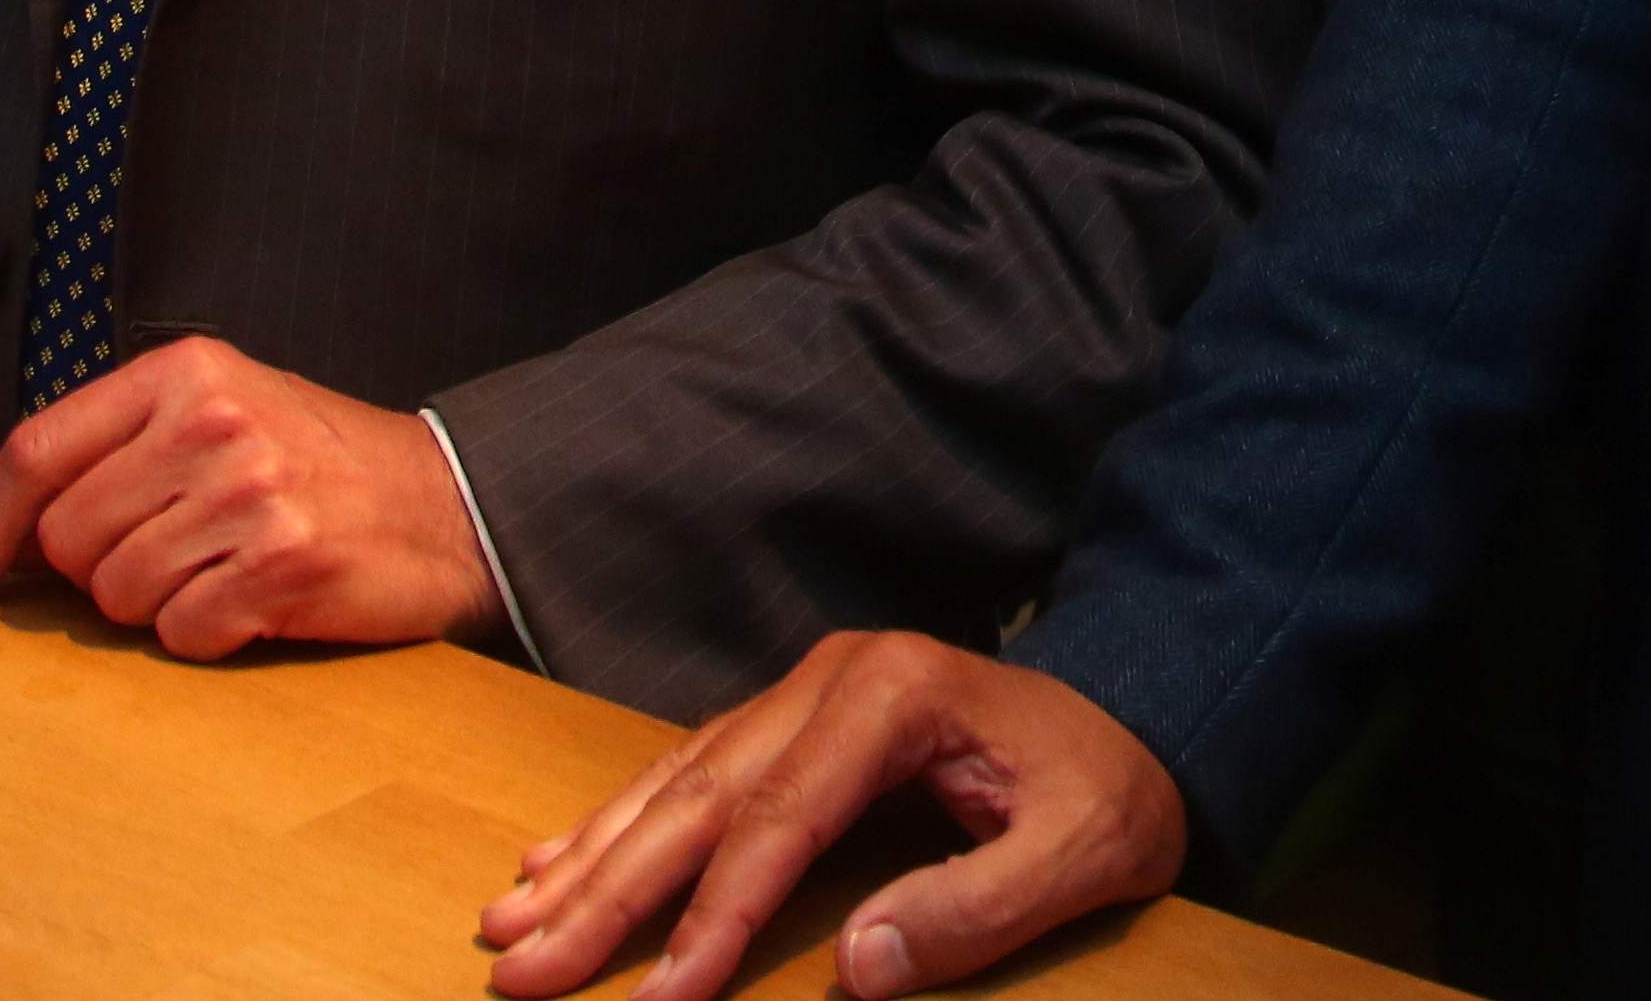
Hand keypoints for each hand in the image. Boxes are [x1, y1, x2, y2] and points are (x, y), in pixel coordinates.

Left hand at [0, 337, 497, 658]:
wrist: (448, 505)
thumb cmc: (321, 463)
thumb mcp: (226, 409)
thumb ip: (125, 444)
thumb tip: (8, 531)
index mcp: (186, 372)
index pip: (36, 450)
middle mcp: (212, 423)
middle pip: (68, 537)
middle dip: (97, 571)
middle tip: (168, 558)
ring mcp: (249, 495)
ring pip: (117, 593)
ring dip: (155, 605)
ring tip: (219, 571)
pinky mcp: (281, 566)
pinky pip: (181, 634)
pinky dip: (205, 634)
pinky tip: (253, 600)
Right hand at [478, 631, 1188, 1000]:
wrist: (1141, 709)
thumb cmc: (1111, 789)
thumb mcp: (1081, 855)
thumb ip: (977, 909)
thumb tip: (859, 967)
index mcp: (895, 696)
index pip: (782, 821)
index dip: (715, 918)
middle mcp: (831, 678)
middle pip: (701, 796)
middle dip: (608, 893)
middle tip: (520, 971)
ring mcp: (804, 690)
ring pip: (676, 779)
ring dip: (591, 858)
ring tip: (509, 924)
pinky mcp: (793, 716)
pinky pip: (690, 770)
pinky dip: (620, 822)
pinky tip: (558, 863)